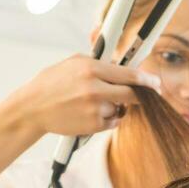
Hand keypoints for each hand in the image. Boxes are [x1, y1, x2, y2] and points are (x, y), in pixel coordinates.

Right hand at [8, 53, 161, 136]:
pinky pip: (112, 122)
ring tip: (95, 102)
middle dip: (142, 96)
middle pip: (133, 95)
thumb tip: (123, 64)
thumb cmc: (52, 83)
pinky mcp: (93, 125)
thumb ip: (100, 62)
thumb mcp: (74, 62)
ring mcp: (94, 109)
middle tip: (145, 96)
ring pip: (121, 109)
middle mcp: (95, 89)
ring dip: (116, 106)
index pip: (130, 75)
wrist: (33, 108)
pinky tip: (91, 112)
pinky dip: (108, 118)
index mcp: (91, 69)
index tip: (156, 83)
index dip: (147, 80)